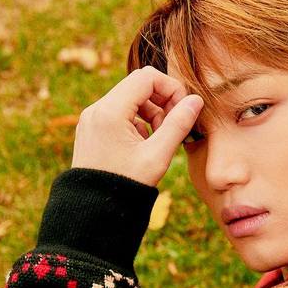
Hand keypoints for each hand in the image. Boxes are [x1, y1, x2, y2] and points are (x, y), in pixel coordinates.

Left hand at [71, 66, 203, 186]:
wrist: (94, 210)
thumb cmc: (126, 185)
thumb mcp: (158, 155)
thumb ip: (178, 124)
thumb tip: (196, 100)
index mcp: (110, 111)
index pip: (147, 77)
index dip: (171, 88)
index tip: (183, 110)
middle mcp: (96, 109)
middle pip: (138, 85)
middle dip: (162, 101)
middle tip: (173, 126)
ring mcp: (91, 118)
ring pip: (129, 98)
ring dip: (151, 112)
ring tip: (159, 138)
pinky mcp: (91, 129)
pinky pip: (118, 112)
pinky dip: (136, 121)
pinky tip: (143, 146)